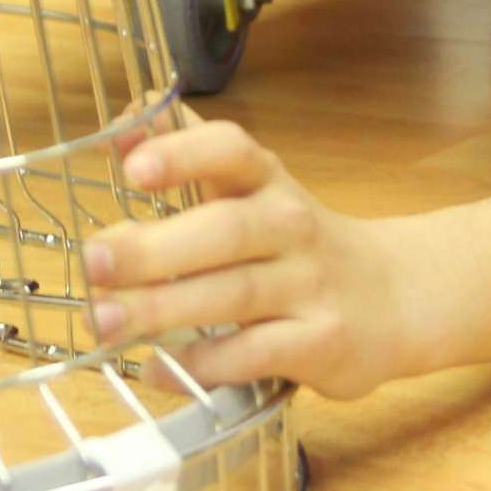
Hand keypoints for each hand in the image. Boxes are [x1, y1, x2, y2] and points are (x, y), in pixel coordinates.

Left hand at [83, 108, 417, 399]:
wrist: (396, 295)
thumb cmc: (299, 242)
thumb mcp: (253, 187)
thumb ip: (190, 151)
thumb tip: (122, 122)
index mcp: (267, 181)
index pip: (231, 150)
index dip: (182, 153)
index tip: (131, 167)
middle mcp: (290, 225)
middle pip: (224, 230)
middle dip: (155, 248)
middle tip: (94, 260)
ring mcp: (309, 285)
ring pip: (234, 295)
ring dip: (164, 309)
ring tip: (104, 321)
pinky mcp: (319, 343)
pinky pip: (253, 356)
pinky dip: (200, 366)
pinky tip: (156, 368)